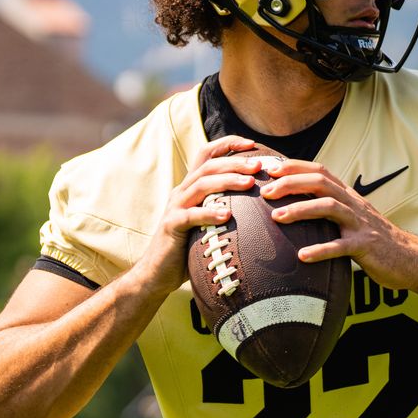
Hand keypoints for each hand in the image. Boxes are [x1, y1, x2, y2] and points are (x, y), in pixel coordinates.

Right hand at [126, 136, 264, 297]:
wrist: (157, 273)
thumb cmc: (188, 249)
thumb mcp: (208, 224)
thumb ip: (223, 208)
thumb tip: (260, 206)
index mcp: (190, 187)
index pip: (206, 154)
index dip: (227, 144)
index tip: (252, 144)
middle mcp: (182, 192)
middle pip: (208, 166)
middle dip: (234, 161)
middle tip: (259, 165)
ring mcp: (175, 207)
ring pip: (201, 184)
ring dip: (227, 181)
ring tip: (249, 183)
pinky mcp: (171, 226)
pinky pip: (191, 215)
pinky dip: (209, 213)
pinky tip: (227, 215)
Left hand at [259, 158, 417, 289]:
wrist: (411, 259)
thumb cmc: (375, 240)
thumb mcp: (352, 217)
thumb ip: (330, 208)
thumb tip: (298, 203)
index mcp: (348, 196)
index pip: (320, 171)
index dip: (294, 166)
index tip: (269, 169)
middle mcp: (353, 204)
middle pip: (320, 183)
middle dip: (290, 184)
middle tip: (265, 193)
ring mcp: (360, 224)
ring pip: (329, 207)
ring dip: (300, 210)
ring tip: (277, 218)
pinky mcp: (365, 246)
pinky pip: (340, 246)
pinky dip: (320, 249)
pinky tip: (302, 256)